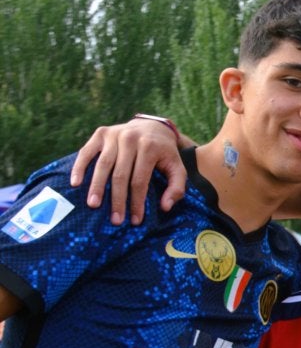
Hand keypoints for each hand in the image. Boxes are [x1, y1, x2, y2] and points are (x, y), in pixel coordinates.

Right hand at [71, 119, 187, 224]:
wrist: (152, 127)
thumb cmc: (164, 154)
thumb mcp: (178, 168)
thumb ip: (176, 188)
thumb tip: (165, 207)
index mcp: (150, 148)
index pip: (140, 181)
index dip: (137, 202)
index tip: (135, 220)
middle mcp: (130, 139)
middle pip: (120, 175)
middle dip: (117, 199)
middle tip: (115, 220)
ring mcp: (114, 134)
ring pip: (102, 165)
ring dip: (96, 187)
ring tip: (93, 205)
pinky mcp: (101, 133)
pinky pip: (86, 152)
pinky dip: (79, 167)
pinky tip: (75, 183)